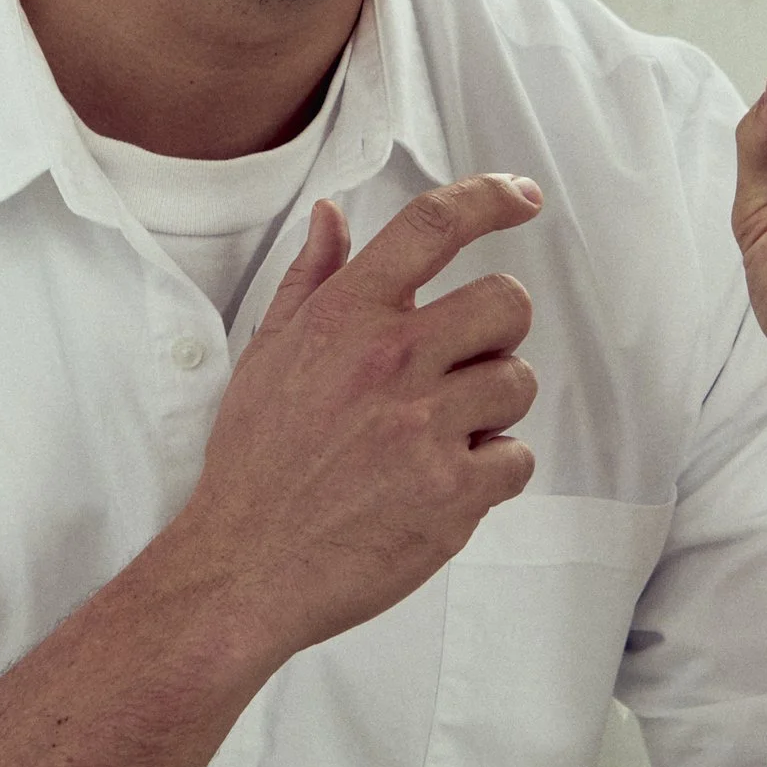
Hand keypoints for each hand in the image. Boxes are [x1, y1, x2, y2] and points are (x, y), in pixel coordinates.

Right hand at [176, 173, 541, 659]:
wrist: (244, 567)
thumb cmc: (253, 465)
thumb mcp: (266, 356)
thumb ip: (310, 280)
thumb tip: (333, 215)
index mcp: (345, 318)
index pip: (432, 225)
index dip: (491, 199)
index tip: (522, 198)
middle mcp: (390, 359)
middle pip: (506, 303)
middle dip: (498, 332)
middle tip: (465, 364)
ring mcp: (426, 426)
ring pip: (518, 383)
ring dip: (493, 408)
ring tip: (441, 435)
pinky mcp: (454, 491)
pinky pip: (517, 459)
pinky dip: (492, 473)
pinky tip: (444, 483)